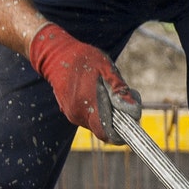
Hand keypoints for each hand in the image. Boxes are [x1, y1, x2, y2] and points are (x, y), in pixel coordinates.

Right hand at [27, 23, 140, 141]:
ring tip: (109, 94)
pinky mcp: (69, 112)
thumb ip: (119, 90)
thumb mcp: (106, 68)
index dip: (121, 133)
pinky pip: (88, 118)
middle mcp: (77, 114)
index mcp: (88, 105)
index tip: (130, 122)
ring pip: (96, 125)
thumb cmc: (84, 59)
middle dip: (116, 121)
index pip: (108, 133)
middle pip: (104, 130)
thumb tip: (132, 111)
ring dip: (107, 115)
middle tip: (122, 101)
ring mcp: (71, 114)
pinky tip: (98, 95)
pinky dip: (98, 112)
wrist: (55, 54)